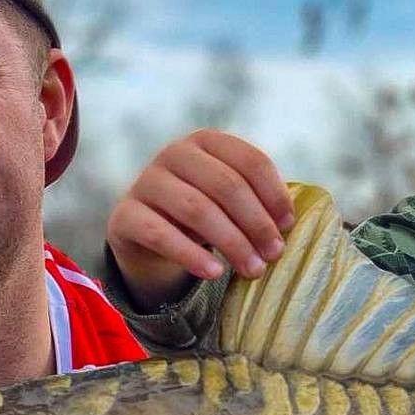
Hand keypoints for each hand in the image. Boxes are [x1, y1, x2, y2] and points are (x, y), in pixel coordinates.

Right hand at [107, 129, 294, 307]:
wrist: (147, 235)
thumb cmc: (201, 214)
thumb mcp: (227, 200)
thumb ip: (256, 201)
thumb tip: (287, 224)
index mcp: (207, 141)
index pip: (250, 161)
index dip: (274, 194)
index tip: (288, 226)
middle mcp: (174, 153)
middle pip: (226, 185)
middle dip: (256, 223)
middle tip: (274, 254)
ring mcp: (146, 181)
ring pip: (197, 209)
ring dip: (232, 243)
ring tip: (253, 270)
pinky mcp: (126, 214)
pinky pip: (161, 235)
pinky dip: (192, 255)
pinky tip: (215, 273)